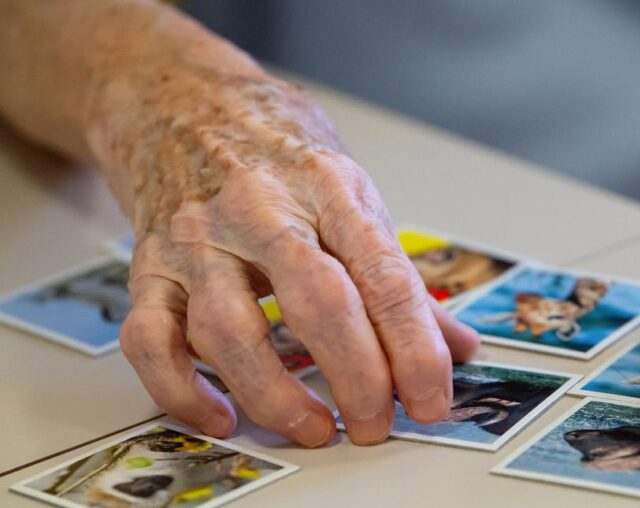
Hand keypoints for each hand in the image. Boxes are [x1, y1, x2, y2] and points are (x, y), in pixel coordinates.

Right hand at [94, 67, 478, 446]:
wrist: (179, 102)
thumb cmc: (275, 151)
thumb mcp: (350, 193)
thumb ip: (398, 275)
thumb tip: (457, 346)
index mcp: (328, 188)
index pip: (384, 277)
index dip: (415, 348)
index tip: (431, 399)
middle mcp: (261, 211)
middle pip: (318, 303)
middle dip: (358, 376)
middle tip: (378, 425)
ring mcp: (198, 239)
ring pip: (230, 331)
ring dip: (276, 395)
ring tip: (317, 428)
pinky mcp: (148, 267)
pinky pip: (151, 340)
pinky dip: (182, 390)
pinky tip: (223, 416)